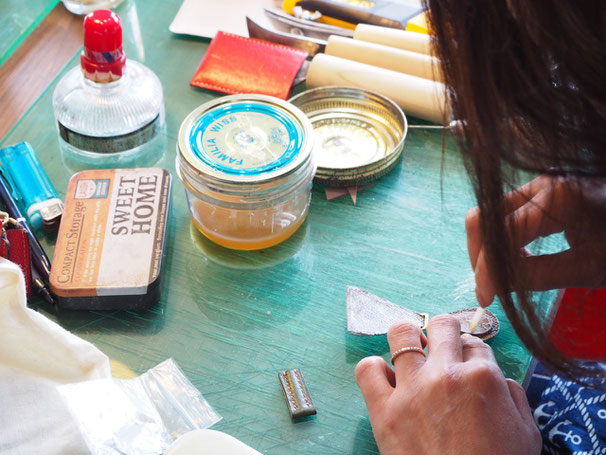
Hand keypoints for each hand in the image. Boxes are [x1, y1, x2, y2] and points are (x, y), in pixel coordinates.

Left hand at [356, 315, 540, 454]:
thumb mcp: (526, 432)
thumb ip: (512, 396)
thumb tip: (497, 378)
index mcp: (482, 377)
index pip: (474, 343)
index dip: (471, 352)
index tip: (465, 363)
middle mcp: (445, 375)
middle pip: (441, 325)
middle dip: (444, 331)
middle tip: (441, 347)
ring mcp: (411, 390)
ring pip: (401, 334)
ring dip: (407, 338)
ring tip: (411, 353)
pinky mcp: (383, 410)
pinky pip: (367, 369)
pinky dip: (374, 368)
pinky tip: (385, 379)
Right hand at [466, 175, 605, 305]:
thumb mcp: (588, 267)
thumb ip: (537, 275)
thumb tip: (495, 286)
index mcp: (555, 198)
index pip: (501, 234)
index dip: (487, 269)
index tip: (485, 298)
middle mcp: (540, 183)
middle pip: (483, 217)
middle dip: (479, 255)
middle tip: (489, 287)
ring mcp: (539, 183)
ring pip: (490, 213)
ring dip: (487, 247)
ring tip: (504, 275)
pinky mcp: (540, 189)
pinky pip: (505, 213)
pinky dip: (501, 238)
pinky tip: (516, 259)